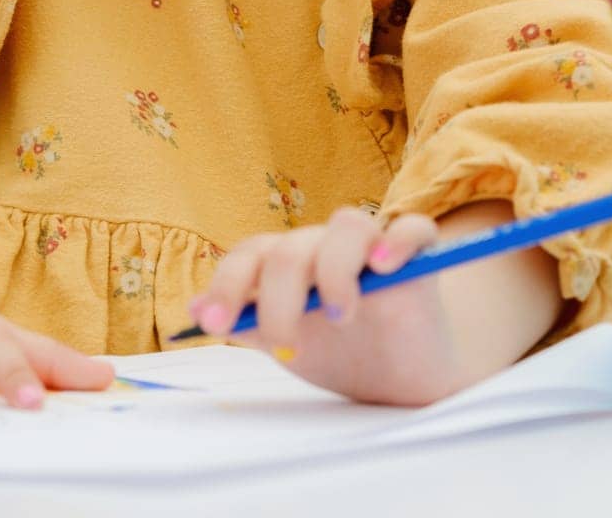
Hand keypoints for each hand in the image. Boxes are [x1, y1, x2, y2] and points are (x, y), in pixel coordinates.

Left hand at [188, 207, 471, 406]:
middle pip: (294, 249)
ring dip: (334, 269)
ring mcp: (374, 248)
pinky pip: (411, 229)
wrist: (402, 385)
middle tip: (283, 344)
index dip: (227, 285)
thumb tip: (193, 311)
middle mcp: (327, 246)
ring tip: (337, 313)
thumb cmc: (342, 356)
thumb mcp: (287, 344)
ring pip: (348, 225)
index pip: (252, 255)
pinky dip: (397, 242)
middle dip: (279, 299)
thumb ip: (247, 324)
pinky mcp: (419, 259)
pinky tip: (383, 268)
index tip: (211, 324)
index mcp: (291, 262)